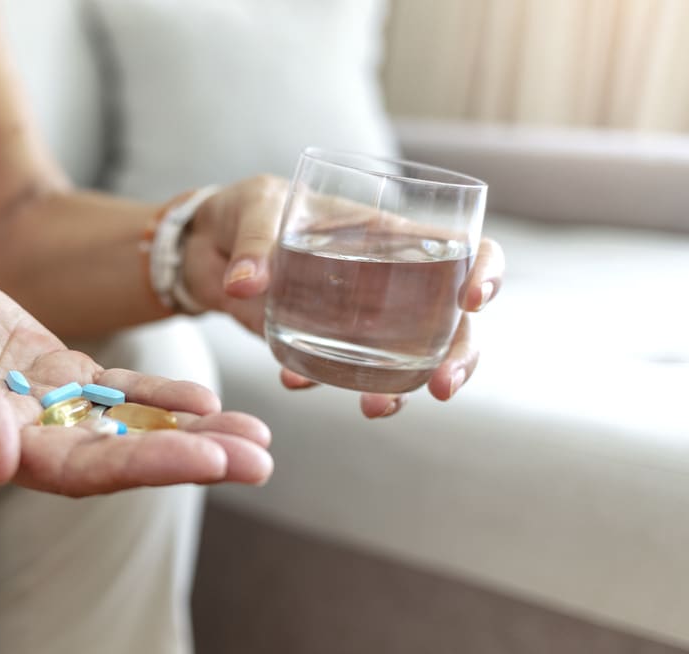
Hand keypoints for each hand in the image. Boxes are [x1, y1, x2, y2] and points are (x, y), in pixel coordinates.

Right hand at [0, 253, 272, 495]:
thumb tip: (0, 464)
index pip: (84, 467)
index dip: (149, 464)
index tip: (211, 461)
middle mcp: (28, 436)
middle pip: (122, 457)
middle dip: (192, 458)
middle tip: (261, 462)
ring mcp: (46, 406)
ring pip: (130, 426)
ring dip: (193, 435)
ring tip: (258, 440)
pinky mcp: (56, 372)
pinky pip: (117, 389)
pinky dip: (162, 393)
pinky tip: (208, 399)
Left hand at [182, 175, 504, 417]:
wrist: (204, 250)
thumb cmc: (244, 211)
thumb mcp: (252, 211)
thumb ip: (255, 242)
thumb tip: (245, 285)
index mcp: (391, 233)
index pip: (464, 249)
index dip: (484, 273)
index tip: (471, 301)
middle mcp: (390, 279)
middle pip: (453, 320)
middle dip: (459, 356)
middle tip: (443, 387)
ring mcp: (362, 318)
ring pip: (412, 359)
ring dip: (405, 389)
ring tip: (375, 408)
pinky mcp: (326, 345)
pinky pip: (346, 373)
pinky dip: (329, 384)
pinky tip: (294, 383)